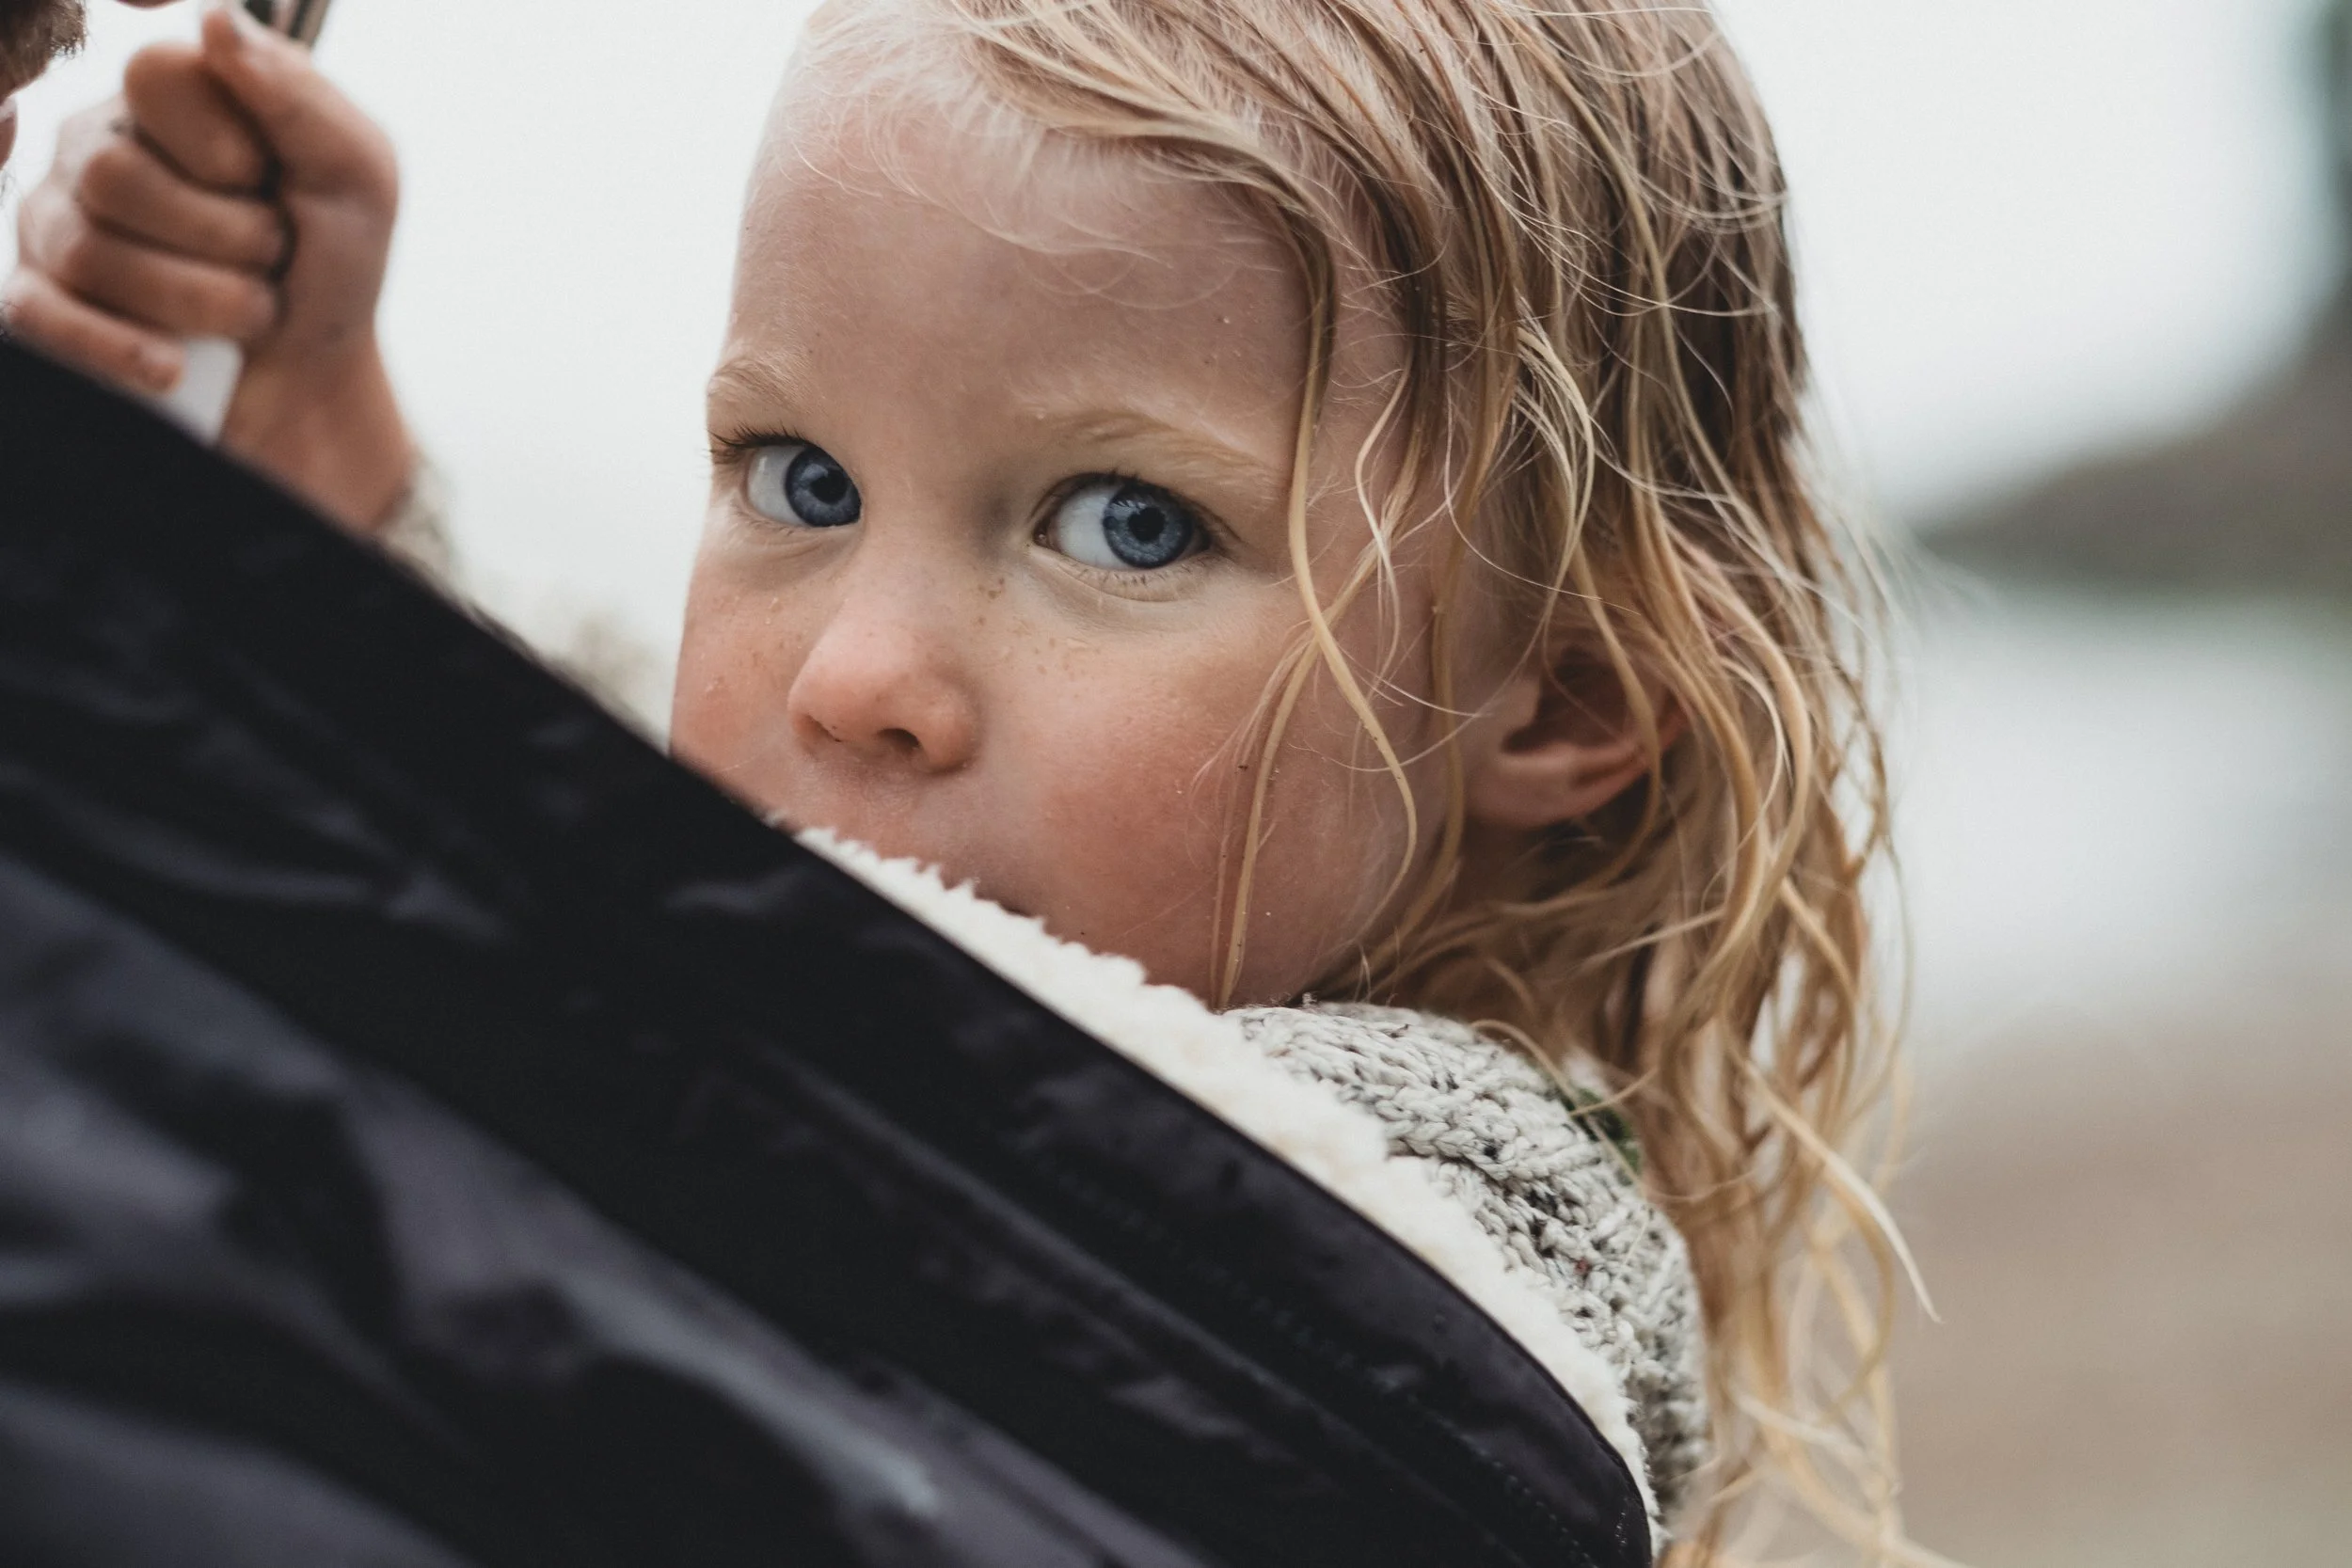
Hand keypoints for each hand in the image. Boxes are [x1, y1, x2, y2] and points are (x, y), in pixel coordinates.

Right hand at [4, 5, 411, 534]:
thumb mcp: (356, 174)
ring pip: (88, 251)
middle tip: (271, 256)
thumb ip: (297, 97)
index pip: (153, 74)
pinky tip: (171, 366)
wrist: (315, 373)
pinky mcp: (43, 303)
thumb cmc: (333, 262)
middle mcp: (96, 147)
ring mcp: (57, 223)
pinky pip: (38, 317)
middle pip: (114, 173)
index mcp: (167, 97)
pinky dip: (115, 348)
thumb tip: (214, 19)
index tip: (269, 182)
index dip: (225, 146)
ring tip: (250, 309)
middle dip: (227, 238)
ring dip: (203, 301)